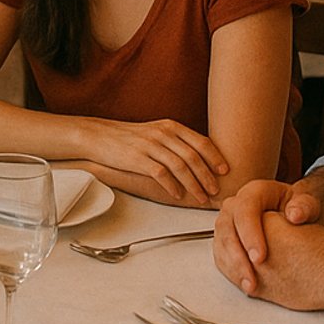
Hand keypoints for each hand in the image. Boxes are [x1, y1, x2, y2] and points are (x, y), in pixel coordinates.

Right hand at [84, 117, 228, 205]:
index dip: (215, 157)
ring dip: (194, 185)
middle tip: (216, 191)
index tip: (225, 171)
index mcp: (170, 126)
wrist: (99, 136)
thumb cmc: (128, 137)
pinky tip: (177, 195)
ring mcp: (150, 145)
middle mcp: (163, 133)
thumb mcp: (155, 131)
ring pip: (180, 166)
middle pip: (193, 156)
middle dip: (208, 176)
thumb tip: (199, 159)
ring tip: (200, 197)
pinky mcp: (137, 158)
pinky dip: (173, 186)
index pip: (201, 141)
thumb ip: (175, 141)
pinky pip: (161, 174)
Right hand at [212, 208, 323, 310]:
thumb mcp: (308, 204)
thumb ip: (305, 206)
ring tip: (250, 287)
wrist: (294, 215)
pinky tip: (246, 284)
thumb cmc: (300, 209)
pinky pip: (221, 254)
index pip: (245, 209)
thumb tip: (294, 215)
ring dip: (233, 266)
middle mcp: (237, 204)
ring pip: (220, 242)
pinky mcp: (227, 238)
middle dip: (237, 255)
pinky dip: (231, 270)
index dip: (250, 234)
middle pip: (226, 227)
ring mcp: (229, 222)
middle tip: (252, 278)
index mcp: (255, 192)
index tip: (261, 258)